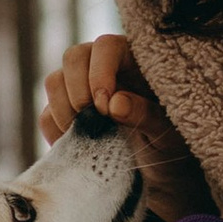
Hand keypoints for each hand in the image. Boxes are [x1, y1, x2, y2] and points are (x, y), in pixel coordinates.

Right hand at [39, 35, 208, 221]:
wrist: (165, 174)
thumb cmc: (175, 144)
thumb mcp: (169, 131)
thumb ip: (146, 114)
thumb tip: (114, 102)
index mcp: (135, 61)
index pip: (106, 46)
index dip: (99, 72)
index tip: (105, 107)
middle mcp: (105, 69)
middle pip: (74, 57)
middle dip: (77, 91)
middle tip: (93, 122)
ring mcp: (83, 90)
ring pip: (55, 81)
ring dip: (64, 110)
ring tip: (87, 137)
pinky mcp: (69, 116)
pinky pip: (47, 115)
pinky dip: (56, 132)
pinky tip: (77, 149)